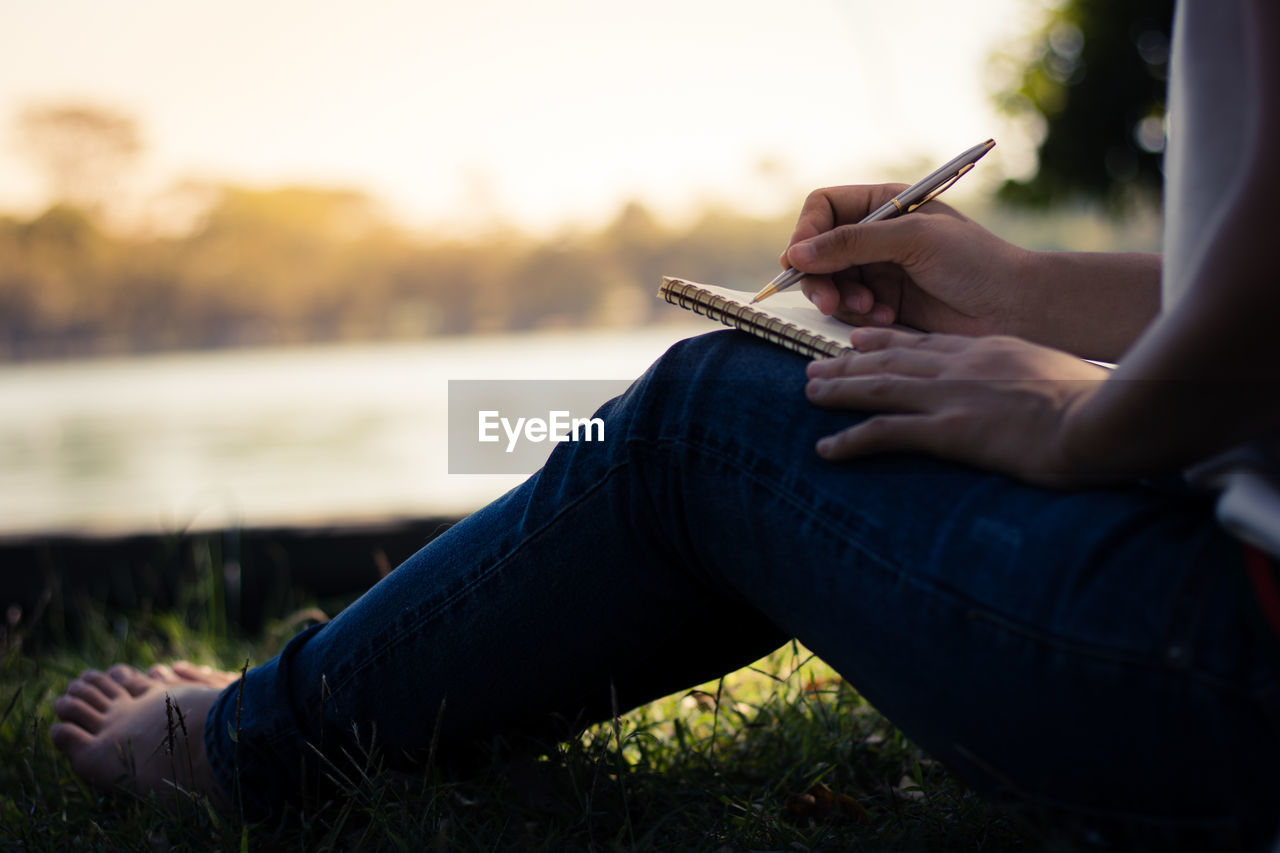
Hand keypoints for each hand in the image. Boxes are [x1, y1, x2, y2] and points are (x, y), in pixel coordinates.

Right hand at [781, 184, 1032, 335]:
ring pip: (829, 283)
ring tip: (872, 310)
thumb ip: (852, 243)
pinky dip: (860, 317)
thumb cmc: (976, 263)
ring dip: (843, 300)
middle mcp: (877, 234)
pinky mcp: (884, 303)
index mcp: (886, 203)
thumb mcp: (913, 240)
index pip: (824, 208)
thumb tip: (796, 253)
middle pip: (818, 250)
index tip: (799, 261)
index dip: (806, 232)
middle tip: (831, 301)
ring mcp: (879, 270)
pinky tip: (887, 318)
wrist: (1014, 308)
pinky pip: (848, 309)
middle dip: (820, 276)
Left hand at [804, 327, 1110, 486]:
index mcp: (993, 349)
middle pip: (894, 358)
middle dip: (852, 362)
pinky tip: (825, 448)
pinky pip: (887, 432)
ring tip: (809, 393)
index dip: (890, 341)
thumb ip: (1040, 381)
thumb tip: (1043, 398)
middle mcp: (965, 365)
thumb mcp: (1066, 378)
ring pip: (879, 386)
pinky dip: (851, 439)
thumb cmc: (1102, 404)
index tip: (862, 341)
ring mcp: (954, 395)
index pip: (930, 342)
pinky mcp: (950, 430)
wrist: (1106, 418)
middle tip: (818, 365)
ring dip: (839, 390)